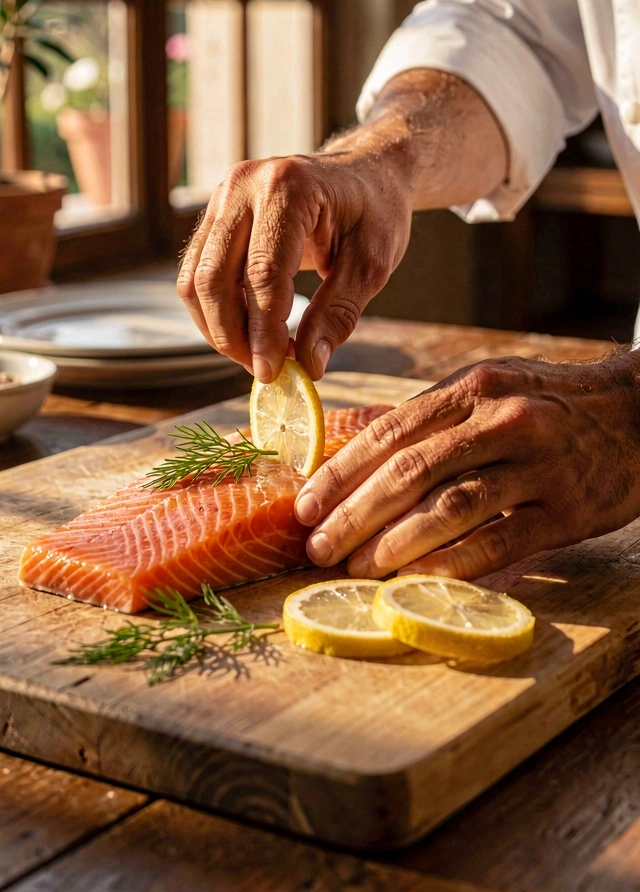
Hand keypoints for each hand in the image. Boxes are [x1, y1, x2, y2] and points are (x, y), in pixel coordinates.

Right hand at [177, 143, 413, 381]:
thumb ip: (339, 313)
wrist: (364, 173)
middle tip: (264, 370)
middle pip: (214, 277)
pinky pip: (196, 272)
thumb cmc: (374, 211)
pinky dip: (214, 310)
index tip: (275, 371)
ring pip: (194, 279)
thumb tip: (309, 364)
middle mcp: (245, 184)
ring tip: (256, 354)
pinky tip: (246, 331)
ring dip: (217, 328)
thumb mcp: (372, 263)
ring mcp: (223, 196)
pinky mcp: (214, 214)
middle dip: (233, 336)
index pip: (263, 272)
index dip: (264, 330)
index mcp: (289, 187)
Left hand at [294, 352, 639, 579]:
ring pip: (450, 509)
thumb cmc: (550, 403)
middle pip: (411, 473)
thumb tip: (358, 458)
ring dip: (394, 545)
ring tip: (357, 569)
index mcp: (474, 388)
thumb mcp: (493, 387)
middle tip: (317, 547)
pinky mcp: (566, 510)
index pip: (391, 432)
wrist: (638, 413)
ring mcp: (536, 466)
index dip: (341, 472)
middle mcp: (502, 421)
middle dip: (354, 515)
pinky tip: (417, 579)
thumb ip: (434, 419)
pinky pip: (499, 542)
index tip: (303, 504)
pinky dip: (452, 563)